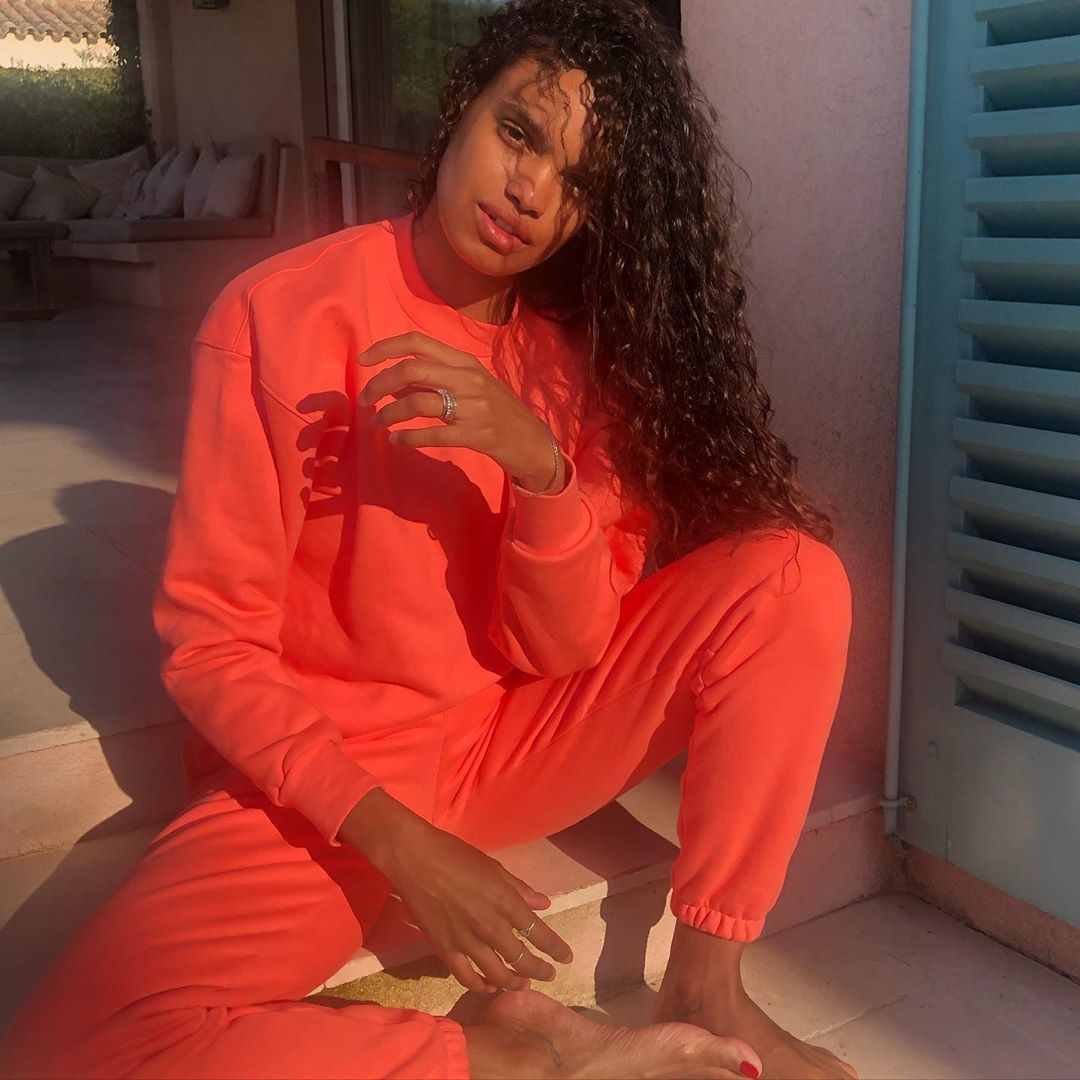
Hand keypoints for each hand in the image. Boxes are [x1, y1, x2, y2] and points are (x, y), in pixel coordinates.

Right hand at [355, 798, 574, 993]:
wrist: (414, 858)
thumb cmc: (456, 854)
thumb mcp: (493, 866)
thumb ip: (519, 888)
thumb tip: (544, 904)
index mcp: (505, 901)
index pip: (539, 933)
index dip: (555, 949)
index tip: (566, 958)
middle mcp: (489, 926)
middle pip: (521, 960)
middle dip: (540, 971)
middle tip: (549, 975)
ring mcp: (466, 941)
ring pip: (496, 975)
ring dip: (513, 983)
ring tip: (522, 984)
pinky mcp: (443, 949)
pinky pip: (466, 977)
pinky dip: (480, 986)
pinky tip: (488, 986)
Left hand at [357, 332, 556, 487]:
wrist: (533, 442)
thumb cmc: (497, 412)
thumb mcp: (469, 387)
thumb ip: (433, 381)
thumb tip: (392, 384)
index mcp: (464, 362)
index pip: (418, 342)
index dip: (385, 347)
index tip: (364, 360)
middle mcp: (468, 379)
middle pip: (411, 369)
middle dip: (380, 383)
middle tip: (365, 399)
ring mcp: (474, 407)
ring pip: (418, 402)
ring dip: (390, 414)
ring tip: (379, 424)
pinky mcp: (477, 435)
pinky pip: (434, 434)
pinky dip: (409, 437)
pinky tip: (398, 440)